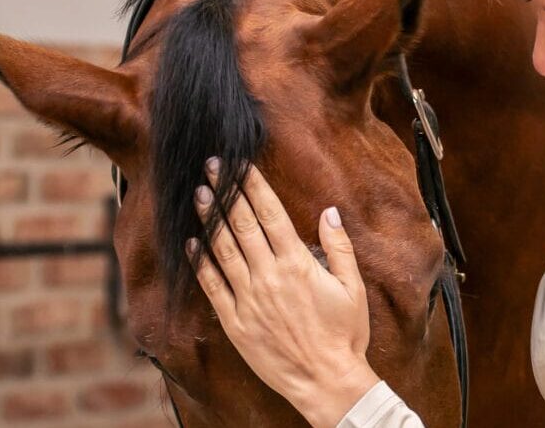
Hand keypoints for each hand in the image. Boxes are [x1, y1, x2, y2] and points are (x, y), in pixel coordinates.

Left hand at [187, 160, 380, 427]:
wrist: (325, 380)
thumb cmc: (344, 335)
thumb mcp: (353, 288)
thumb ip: (339, 247)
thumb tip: (329, 212)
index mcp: (297, 264)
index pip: (270, 213)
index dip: (252, 184)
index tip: (239, 163)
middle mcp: (269, 276)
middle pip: (241, 224)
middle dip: (225, 191)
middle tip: (210, 166)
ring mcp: (249, 298)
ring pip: (222, 249)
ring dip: (208, 219)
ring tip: (197, 194)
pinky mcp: (235, 321)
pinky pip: (212, 286)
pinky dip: (200, 262)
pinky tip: (191, 243)